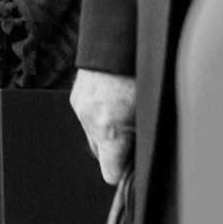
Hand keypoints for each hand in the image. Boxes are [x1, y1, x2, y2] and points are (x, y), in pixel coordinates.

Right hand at [70, 69, 137, 183]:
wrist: (116, 48)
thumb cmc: (138, 80)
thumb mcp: (147, 115)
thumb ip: (140, 141)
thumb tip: (140, 158)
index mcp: (109, 131)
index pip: (110, 173)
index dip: (123, 175)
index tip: (132, 172)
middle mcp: (90, 123)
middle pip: (101, 156)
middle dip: (115, 152)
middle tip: (134, 140)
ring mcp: (80, 110)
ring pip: (94, 136)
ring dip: (107, 133)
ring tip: (124, 116)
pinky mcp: (75, 99)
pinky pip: (87, 119)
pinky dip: (99, 117)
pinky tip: (112, 105)